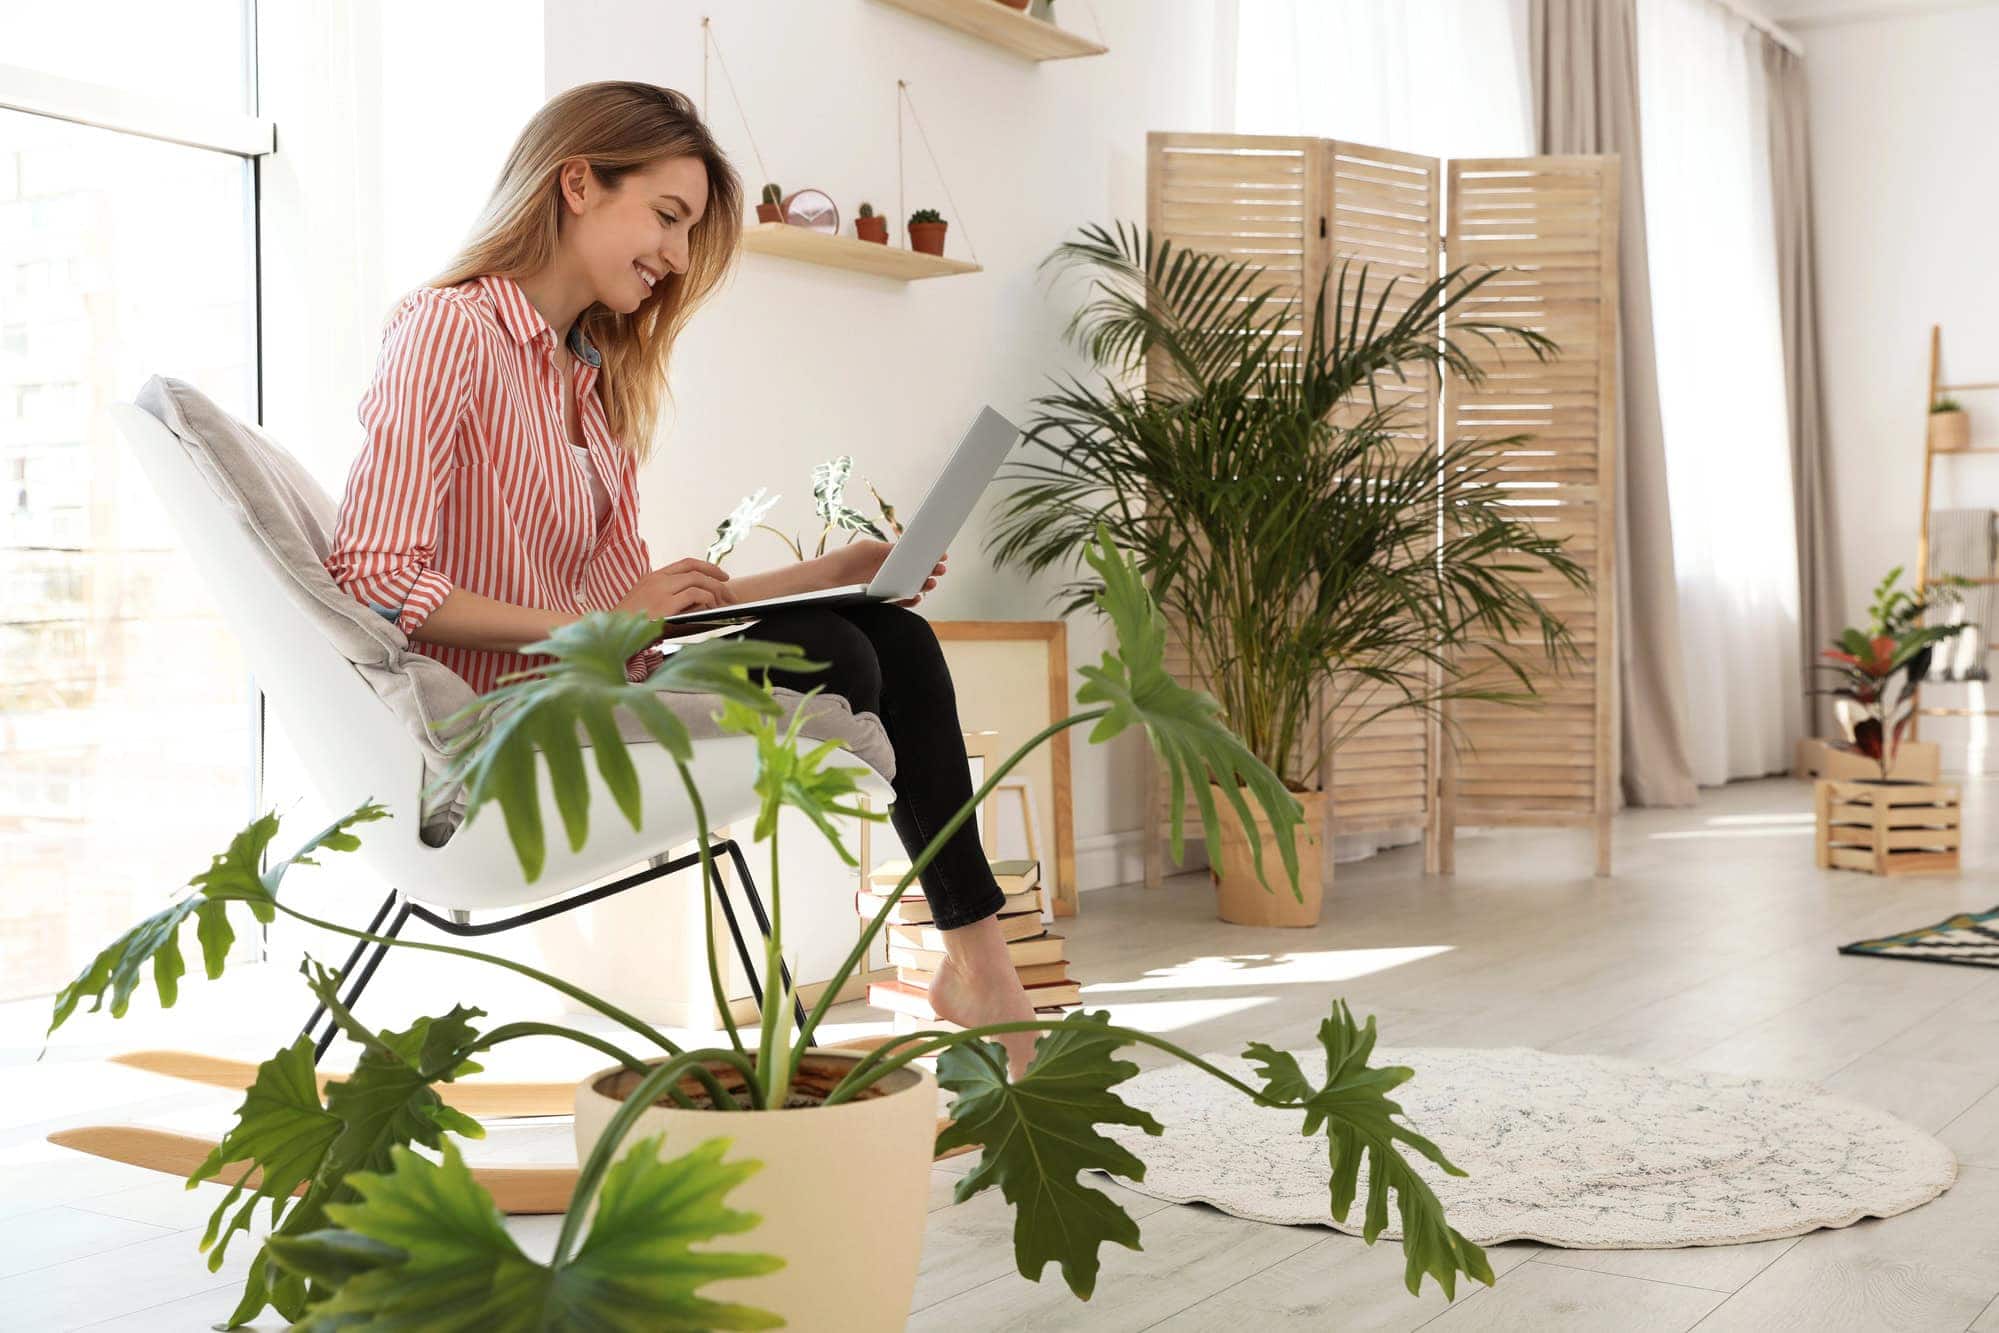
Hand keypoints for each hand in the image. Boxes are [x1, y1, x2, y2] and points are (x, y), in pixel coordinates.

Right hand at [614, 556, 734, 623]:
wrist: (609, 632)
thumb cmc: (630, 625)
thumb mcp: (647, 605)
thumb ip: (668, 598)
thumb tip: (700, 601)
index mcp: (653, 577)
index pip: (686, 563)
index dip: (707, 567)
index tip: (722, 575)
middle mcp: (657, 579)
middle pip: (696, 570)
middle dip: (718, 579)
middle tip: (730, 592)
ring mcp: (660, 590)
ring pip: (698, 580)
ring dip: (716, 591)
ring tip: (724, 603)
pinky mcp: (664, 604)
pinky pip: (695, 594)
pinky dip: (707, 599)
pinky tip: (712, 608)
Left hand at [837, 540, 946, 606]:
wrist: (822, 582)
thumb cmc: (842, 561)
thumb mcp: (868, 549)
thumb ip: (889, 550)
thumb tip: (909, 549)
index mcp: (887, 557)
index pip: (913, 555)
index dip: (928, 555)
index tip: (942, 554)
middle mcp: (889, 572)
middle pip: (916, 571)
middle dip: (931, 570)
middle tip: (941, 569)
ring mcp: (887, 587)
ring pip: (912, 587)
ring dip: (924, 585)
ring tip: (931, 583)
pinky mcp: (881, 602)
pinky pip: (902, 602)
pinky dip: (911, 600)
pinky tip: (917, 596)